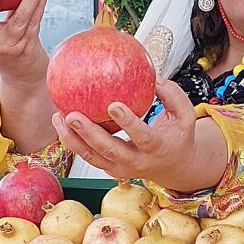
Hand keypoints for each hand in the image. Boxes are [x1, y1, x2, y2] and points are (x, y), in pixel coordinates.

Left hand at [52, 77, 222, 190]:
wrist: (173, 168)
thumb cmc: (178, 136)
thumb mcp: (186, 117)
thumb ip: (174, 95)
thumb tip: (155, 75)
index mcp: (156, 149)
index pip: (142, 137)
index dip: (127, 122)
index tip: (113, 104)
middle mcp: (136, 162)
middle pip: (109, 150)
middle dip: (89, 134)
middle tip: (72, 115)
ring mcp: (120, 168)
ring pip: (91, 157)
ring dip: (72, 139)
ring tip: (58, 117)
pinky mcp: (108, 168)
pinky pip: (87, 155)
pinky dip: (72, 140)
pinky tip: (60, 121)